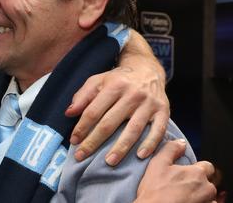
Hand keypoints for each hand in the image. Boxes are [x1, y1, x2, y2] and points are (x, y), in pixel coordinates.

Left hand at [66, 39, 168, 164]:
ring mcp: (148, 103)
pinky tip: (140, 156)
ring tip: (109, 162)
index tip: (74, 141)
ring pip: (133, 129)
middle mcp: (132, 94)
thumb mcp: (98, 81)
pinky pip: (158, 130)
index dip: (82, 127)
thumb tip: (69, 113)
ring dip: (121, 148)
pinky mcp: (163, 111)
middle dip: (94, 142)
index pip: (94, 111)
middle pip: (110, 122)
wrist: (147, 69)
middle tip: (82, 156)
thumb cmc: (118, 79)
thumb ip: (83, 96)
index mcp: (113, 86)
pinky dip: (150, 144)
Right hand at [135, 140, 216, 202]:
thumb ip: (171, 149)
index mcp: (197, 174)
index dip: (197, 169)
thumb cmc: (155, 192)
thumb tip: (181, 142)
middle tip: (182, 188)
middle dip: (199, 184)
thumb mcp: (157, 164)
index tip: (187, 174)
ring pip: (208, 197)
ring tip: (184, 198)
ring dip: (200, 197)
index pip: (208, 167)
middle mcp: (206, 189)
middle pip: (209, 183)